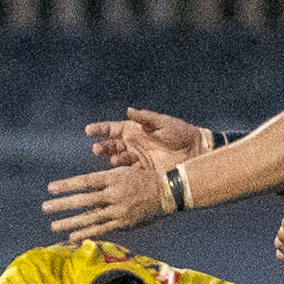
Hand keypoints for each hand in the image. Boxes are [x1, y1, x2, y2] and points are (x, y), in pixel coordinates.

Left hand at [43, 163, 163, 240]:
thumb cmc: (144, 178)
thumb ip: (105, 180)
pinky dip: (86, 232)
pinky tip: (73, 236)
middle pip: (84, 200)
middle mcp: (115, 194)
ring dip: (71, 221)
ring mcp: (119, 210)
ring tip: (54, 225)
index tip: (51, 188)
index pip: (86, 182)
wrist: (166, 191)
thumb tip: (85, 186)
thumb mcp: (124, 171)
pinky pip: (102, 229)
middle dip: (64, 204)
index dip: (68, 185)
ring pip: (90, 217)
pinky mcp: (123, 222)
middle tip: (46, 207)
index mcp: (114, 178)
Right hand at [88, 108, 203, 169]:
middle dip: (102, 147)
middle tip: (98, 149)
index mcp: (134, 130)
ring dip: (113, 160)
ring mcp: (137, 159)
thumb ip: (145, 118)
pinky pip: (129, 173)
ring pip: (117, 160)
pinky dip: (123, 173)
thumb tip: (129, 110)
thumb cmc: (180, 133)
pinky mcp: (143, 172)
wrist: (195, 151)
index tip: (88, 130)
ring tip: (116, 160)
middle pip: (110, 146)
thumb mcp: (163, 123)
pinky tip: (121, 172)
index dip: (99, 129)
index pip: (111, 129)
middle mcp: (132, 145)